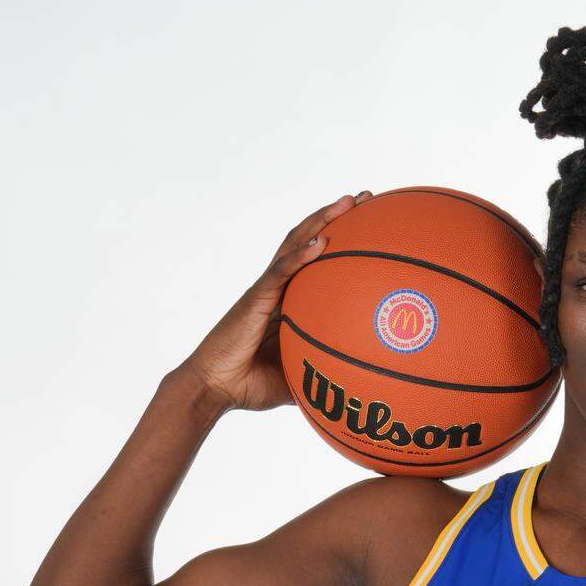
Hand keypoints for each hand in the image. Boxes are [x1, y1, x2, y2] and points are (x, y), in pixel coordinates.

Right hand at [176, 191, 372, 413]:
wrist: (214, 389)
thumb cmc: (249, 386)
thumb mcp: (297, 378)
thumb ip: (320, 372)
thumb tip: (354, 386)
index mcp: (287, 301)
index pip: (316, 261)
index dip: (340, 239)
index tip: (371, 225)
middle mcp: (277, 287)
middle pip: (308, 239)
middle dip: (336, 215)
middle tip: (367, 197)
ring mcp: (265, 289)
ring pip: (295, 244)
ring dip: (322, 221)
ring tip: (349, 202)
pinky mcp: (255, 298)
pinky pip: (281, 272)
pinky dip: (300, 255)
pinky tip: (321, 242)